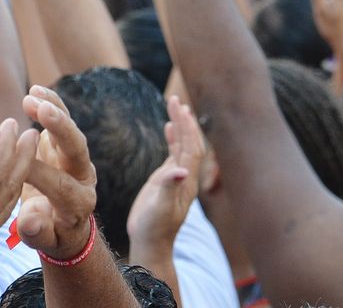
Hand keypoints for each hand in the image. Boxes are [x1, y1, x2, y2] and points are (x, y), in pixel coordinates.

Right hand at [17, 86, 98, 260]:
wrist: (64, 221)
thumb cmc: (51, 233)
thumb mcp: (44, 240)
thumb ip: (37, 231)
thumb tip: (30, 221)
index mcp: (79, 203)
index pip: (59, 184)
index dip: (36, 174)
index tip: (12, 165)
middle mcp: (84, 176)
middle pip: (76, 149)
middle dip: (60, 128)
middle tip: (41, 110)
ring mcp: (77, 158)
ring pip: (70, 129)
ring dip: (54, 110)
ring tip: (32, 95)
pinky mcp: (68, 144)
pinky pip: (63, 120)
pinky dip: (52, 104)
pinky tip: (36, 90)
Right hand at [128, 95, 203, 256]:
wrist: (151, 242)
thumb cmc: (155, 227)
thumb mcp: (161, 207)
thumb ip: (169, 187)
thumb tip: (179, 169)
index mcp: (187, 181)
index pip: (191, 147)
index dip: (186, 127)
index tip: (178, 108)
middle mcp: (185, 176)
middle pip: (189, 143)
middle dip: (184, 121)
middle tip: (175, 100)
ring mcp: (177, 177)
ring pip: (182, 146)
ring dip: (180, 126)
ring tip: (175, 106)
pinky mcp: (167, 180)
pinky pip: (173, 154)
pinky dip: (172, 138)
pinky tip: (168, 127)